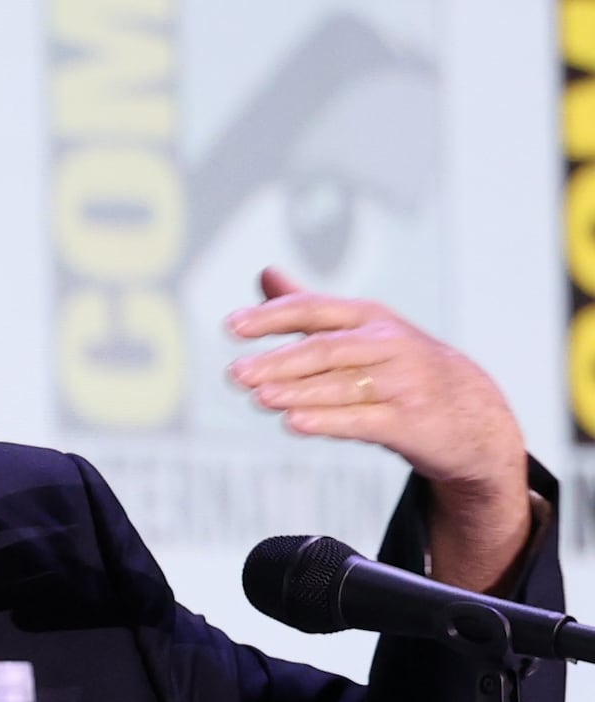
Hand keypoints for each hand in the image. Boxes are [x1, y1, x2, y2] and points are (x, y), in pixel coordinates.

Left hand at [226, 267, 530, 592]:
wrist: (474, 416)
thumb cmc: (403, 368)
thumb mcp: (363, 331)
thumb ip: (310, 309)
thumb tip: (265, 273)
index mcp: (370, 318)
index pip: (315, 311)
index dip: (273, 316)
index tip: (232, 326)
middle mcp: (389, 344)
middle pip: (326, 349)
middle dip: (278, 360)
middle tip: (236, 373)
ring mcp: (404, 382)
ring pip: (342, 385)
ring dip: (298, 391)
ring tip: (259, 396)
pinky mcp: (413, 422)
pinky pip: (365, 420)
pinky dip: (329, 421)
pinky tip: (295, 422)